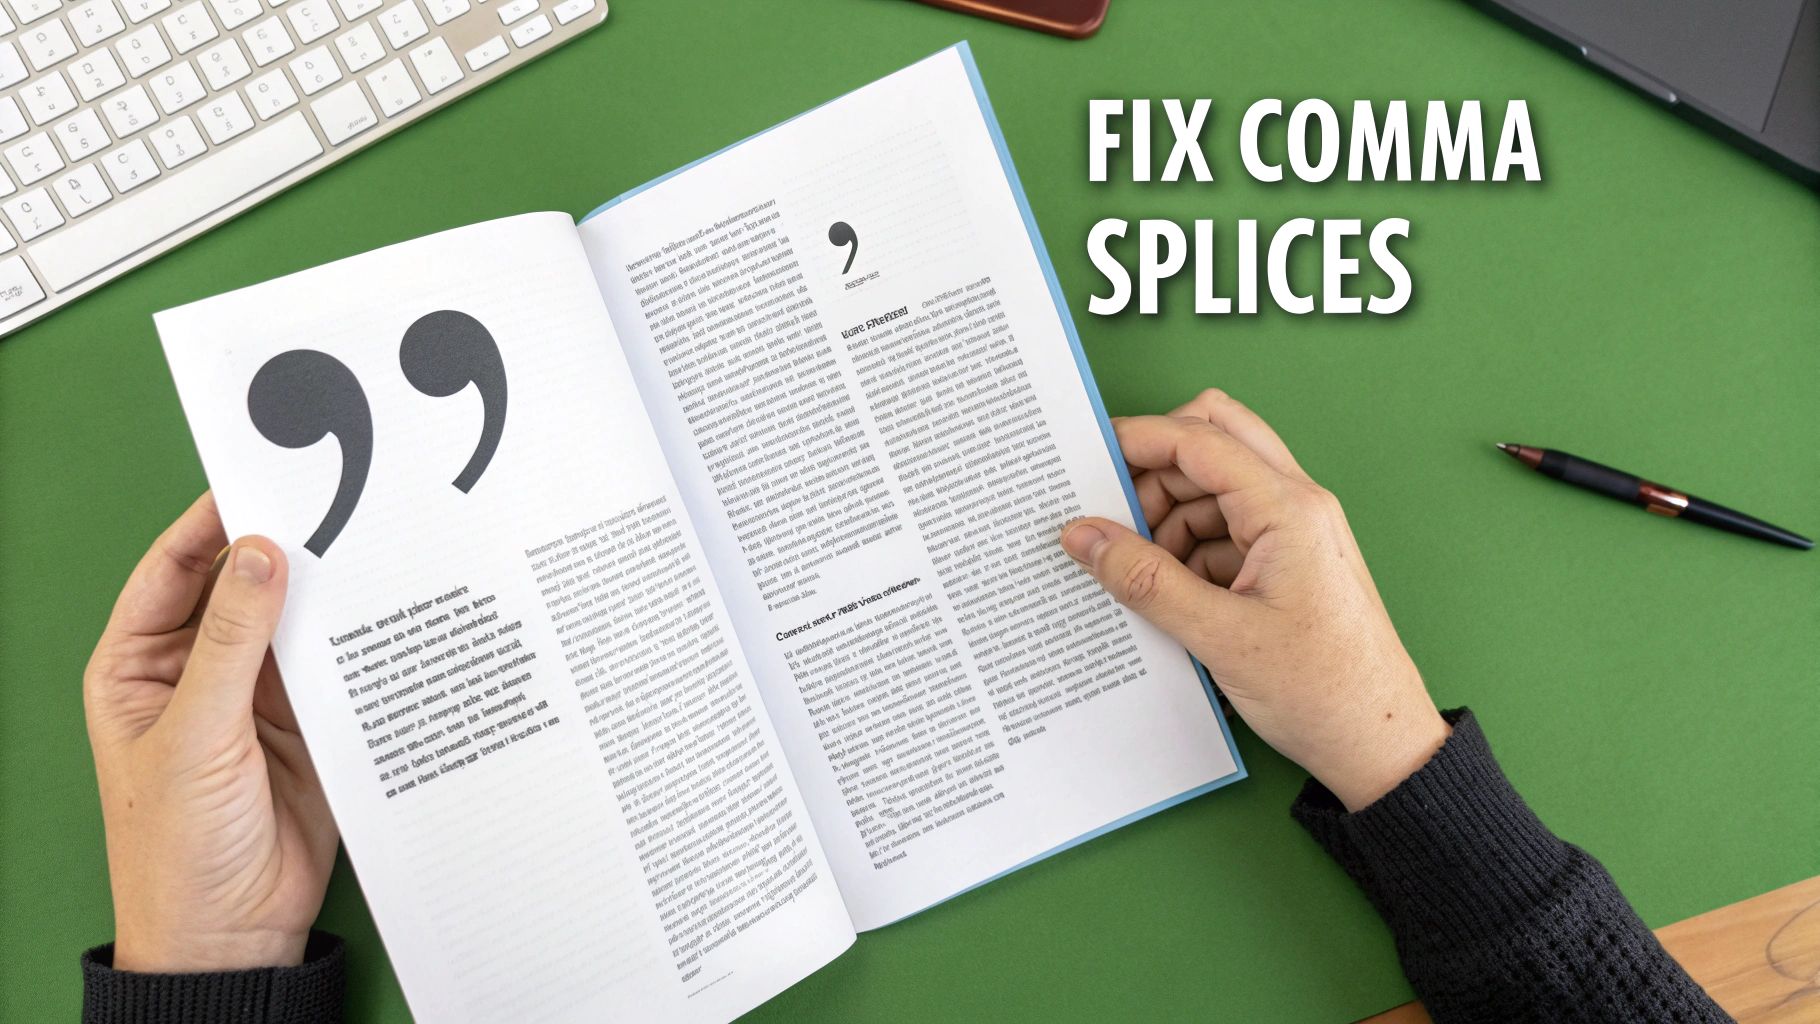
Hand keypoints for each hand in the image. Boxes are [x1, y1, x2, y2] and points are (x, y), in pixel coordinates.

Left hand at [84, 493, 336, 971]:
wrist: (231, 934)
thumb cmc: (176, 850)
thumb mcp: (196, 735)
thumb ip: (233, 641)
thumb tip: (260, 553)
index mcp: (139, 667)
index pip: (174, 569)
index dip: (213, 521)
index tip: (260, 480)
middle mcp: (197, 673)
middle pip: (242, 587)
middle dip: (283, 550)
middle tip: (332, 506)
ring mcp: (255, 698)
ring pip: (295, 623)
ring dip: (327, 596)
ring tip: (369, 551)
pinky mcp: (309, 725)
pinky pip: (335, 667)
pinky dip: (359, 644)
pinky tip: (386, 617)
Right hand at [1060, 390, 1448, 810]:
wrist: (1380, 745)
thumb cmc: (1323, 691)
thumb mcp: (1219, 637)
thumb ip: (1144, 580)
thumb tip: (1083, 537)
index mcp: (1288, 509)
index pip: (1200, 439)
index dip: (1137, 440)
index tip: (1086, 461)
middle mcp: (1296, 506)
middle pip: (1213, 443)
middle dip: (1155, 470)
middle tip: (1113, 517)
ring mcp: (1294, 533)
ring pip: (1214, 490)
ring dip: (1168, 518)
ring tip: (1138, 575)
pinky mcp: (1286, 564)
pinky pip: (1225, 532)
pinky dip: (1187, 551)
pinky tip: (1166, 594)